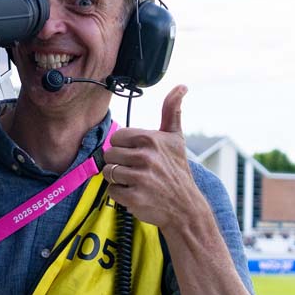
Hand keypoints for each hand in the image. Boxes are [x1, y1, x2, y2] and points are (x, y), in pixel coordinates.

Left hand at [102, 85, 202, 229]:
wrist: (186, 207)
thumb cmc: (177, 171)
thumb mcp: (176, 138)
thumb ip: (172, 111)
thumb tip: (182, 86)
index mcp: (150, 139)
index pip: (116, 137)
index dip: (124, 147)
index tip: (138, 154)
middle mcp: (145, 157)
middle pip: (109, 155)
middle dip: (120, 163)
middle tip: (137, 170)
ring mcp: (140, 178)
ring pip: (108, 172)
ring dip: (119, 179)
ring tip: (136, 181)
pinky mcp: (134, 197)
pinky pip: (111, 190)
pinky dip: (120, 194)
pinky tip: (136, 193)